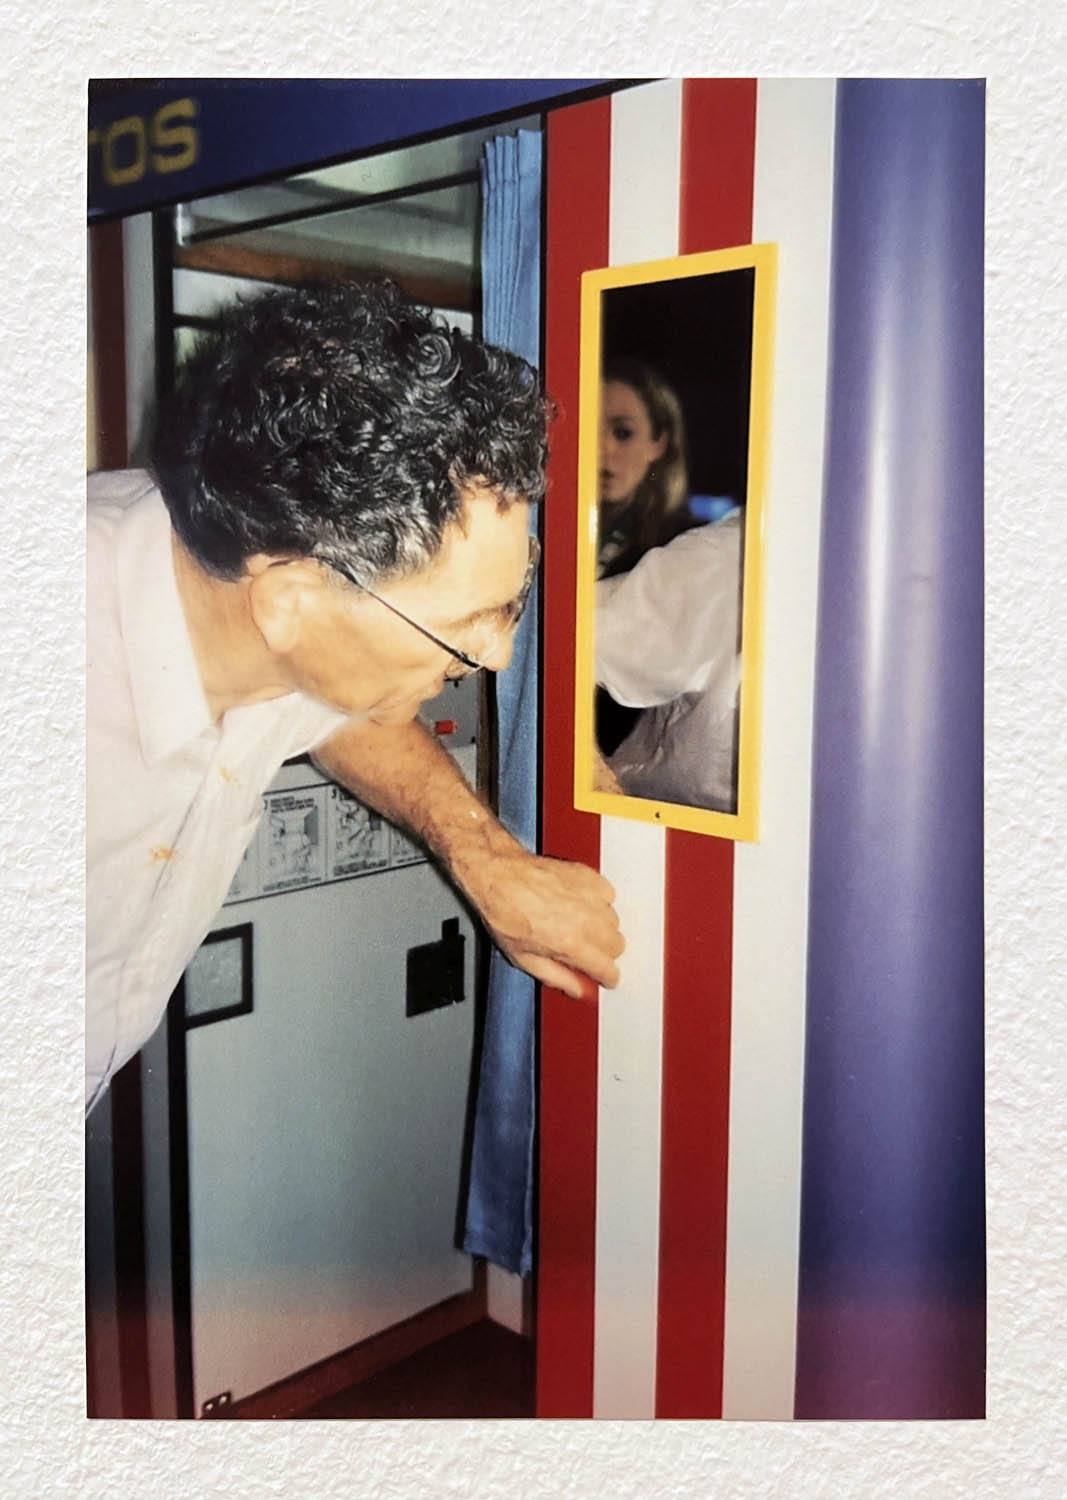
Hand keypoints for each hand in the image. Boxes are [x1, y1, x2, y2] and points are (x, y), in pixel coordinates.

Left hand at [452, 833, 623, 999]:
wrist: (498, 877)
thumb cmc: (504, 912)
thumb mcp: (523, 958)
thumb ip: (556, 977)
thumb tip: (576, 990)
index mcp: (570, 943)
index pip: (607, 969)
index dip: (607, 978)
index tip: (605, 977)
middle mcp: (584, 920)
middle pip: (618, 946)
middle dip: (606, 954)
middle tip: (590, 954)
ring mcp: (588, 896)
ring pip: (615, 921)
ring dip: (604, 929)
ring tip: (582, 928)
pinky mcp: (587, 877)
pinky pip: (609, 895)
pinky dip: (601, 902)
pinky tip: (584, 905)